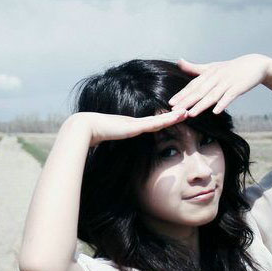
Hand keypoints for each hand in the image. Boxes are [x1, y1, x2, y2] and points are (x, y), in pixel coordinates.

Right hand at [67, 109, 188, 146]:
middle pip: (158, 119)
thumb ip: (111, 145)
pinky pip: (156, 122)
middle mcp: (135, 122)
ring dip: (174, 116)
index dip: (163, 121)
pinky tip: (179, 117)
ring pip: (160, 119)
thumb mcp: (105, 143)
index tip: (174, 119)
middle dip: (172, 116)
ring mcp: (136, 123)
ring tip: (187, 112)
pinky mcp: (135, 125)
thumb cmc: (92, 137)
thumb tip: (109, 158)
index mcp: (130, 126)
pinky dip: (168, 119)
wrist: (84, 128)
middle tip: (187, 112)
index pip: (151, 123)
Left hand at [168, 54, 271, 116]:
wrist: (255, 65)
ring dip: (201, 105)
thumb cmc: (230, 68)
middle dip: (187, 101)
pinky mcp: (238, 88)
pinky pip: (229, 97)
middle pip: (200, 91)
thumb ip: (194, 68)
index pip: (193, 85)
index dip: (182, 94)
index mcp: (209, 73)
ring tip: (191, 113)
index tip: (171, 103)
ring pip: (212, 95)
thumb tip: (178, 61)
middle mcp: (216, 77)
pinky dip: (223, 104)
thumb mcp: (212, 67)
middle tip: (176, 110)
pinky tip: (216, 112)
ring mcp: (227, 82)